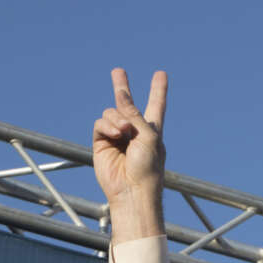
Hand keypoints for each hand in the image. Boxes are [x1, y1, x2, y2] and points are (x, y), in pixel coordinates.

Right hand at [92, 68, 167, 243]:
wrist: (132, 191)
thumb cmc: (148, 168)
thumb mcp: (148, 136)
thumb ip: (135, 113)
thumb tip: (121, 94)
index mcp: (152, 130)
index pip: (156, 105)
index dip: (158, 90)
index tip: (161, 74)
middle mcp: (134, 131)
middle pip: (127, 104)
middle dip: (121, 87)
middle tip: (118, 71)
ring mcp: (117, 136)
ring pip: (112, 112)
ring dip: (118, 118)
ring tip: (124, 132)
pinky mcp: (102, 142)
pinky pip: (101, 123)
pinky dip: (107, 125)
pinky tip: (115, 134)